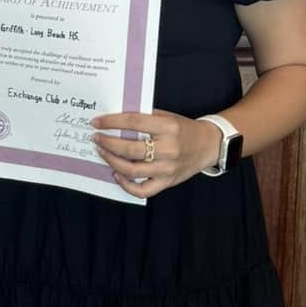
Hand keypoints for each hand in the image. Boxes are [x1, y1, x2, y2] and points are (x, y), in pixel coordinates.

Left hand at [92, 110, 223, 197]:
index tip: (96, 122)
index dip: (111, 122)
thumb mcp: (167, 116)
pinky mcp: (168, 182)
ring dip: (112, 161)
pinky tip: (117, 175)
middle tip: (96, 139)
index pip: (133, 123)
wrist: (209, 145)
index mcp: (168, 127)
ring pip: (132, 170)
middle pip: (130, 148)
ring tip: (103, 153)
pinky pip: (143, 190)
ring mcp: (168, 168)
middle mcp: (168, 148)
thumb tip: (115, 119)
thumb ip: (145, 118)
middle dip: (107, 143)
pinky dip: (126, 185)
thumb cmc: (184, 129)